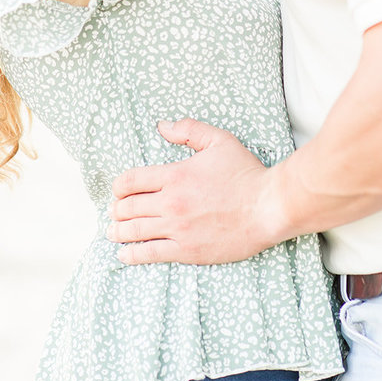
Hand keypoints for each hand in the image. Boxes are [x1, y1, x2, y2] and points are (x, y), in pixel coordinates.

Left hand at [108, 118, 281, 264]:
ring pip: (134, 232)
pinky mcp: (187, 251)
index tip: (118, 191)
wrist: (268, 207)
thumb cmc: (246, 173)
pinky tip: (123, 254)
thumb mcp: (219, 141)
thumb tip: (162, 126)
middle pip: (128, 208)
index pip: (131, 181)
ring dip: (118, 232)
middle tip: (114, 212)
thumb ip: (188, 130)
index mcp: (175, 175)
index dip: (118, 187)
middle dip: (117, 210)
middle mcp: (171, 202)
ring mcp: (178, 228)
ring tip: (112, 232)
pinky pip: (150, 254)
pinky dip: (131, 255)